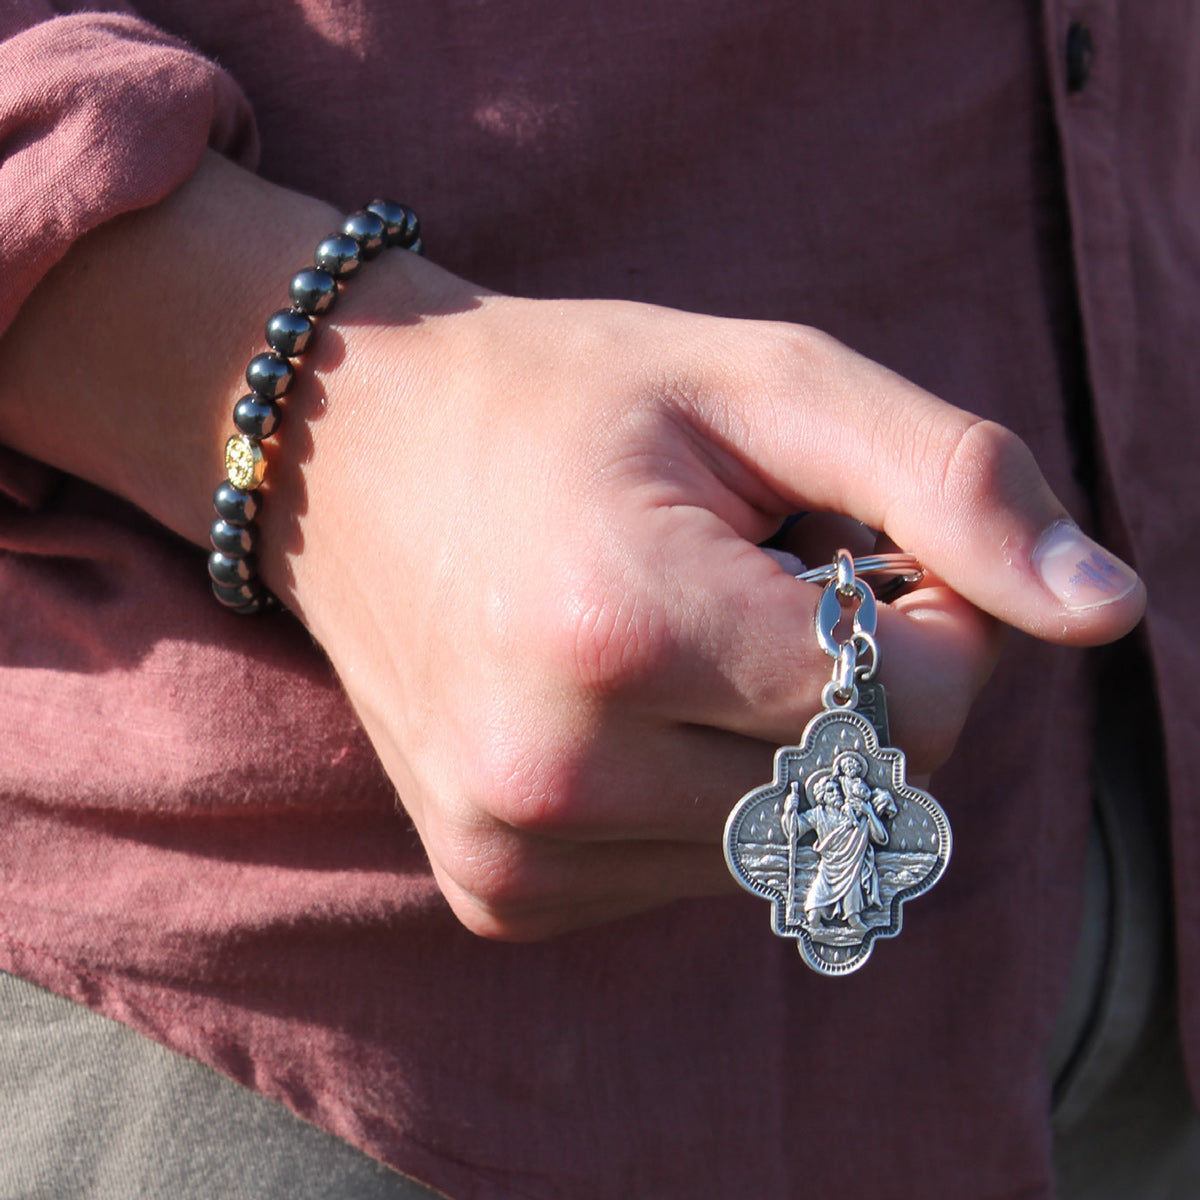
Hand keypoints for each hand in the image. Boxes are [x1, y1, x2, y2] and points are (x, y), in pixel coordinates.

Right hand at [265, 267, 1144, 938]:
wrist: (348, 454)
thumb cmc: (563, 400)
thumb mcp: (761, 382)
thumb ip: (949, 484)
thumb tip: (1110, 609)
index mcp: (621, 629)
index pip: (909, 704)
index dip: (926, 617)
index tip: (847, 544)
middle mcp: (555, 775)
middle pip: (857, 794)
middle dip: (862, 690)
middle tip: (762, 583)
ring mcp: (516, 854)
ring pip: (786, 850)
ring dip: (781, 749)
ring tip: (682, 639)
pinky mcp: (500, 894)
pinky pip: (694, 878)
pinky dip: (705, 798)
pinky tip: (627, 709)